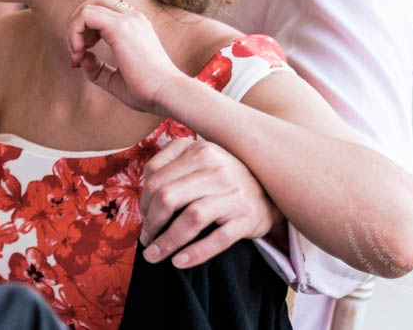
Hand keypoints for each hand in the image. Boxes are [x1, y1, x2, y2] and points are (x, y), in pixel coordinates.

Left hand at [68, 0, 188, 115]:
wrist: (167, 94)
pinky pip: (85, 15)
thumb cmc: (148, 91)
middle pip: (93, 1)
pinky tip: (80, 52)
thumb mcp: (115, 80)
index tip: (82, 56)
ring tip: (78, 54)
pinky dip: (74, 32)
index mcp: (135, 26)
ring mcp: (127, 19)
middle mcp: (132, 17)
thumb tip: (81, 58)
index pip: (102, 10)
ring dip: (73, 30)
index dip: (85, 30)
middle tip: (77, 51)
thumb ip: (97, 69)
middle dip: (76, 23)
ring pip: (87, 6)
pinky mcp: (120, 26)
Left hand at [139, 136, 281, 267]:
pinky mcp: (246, 218)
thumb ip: (171, 167)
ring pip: (190, 219)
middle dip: (150, 222)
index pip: (155, 175)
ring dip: (166, 242)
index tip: (144, 215)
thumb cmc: (223, 180)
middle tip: (146, 238)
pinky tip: (178, 262)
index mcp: (198, 150)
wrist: (269, 195)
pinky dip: (194, 254)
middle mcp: (216, 168)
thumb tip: (143, 198)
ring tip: (154, 254)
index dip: (143, 199)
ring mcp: (233, 194)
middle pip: (167, 196)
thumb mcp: (200, 160)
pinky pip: (216, 240)